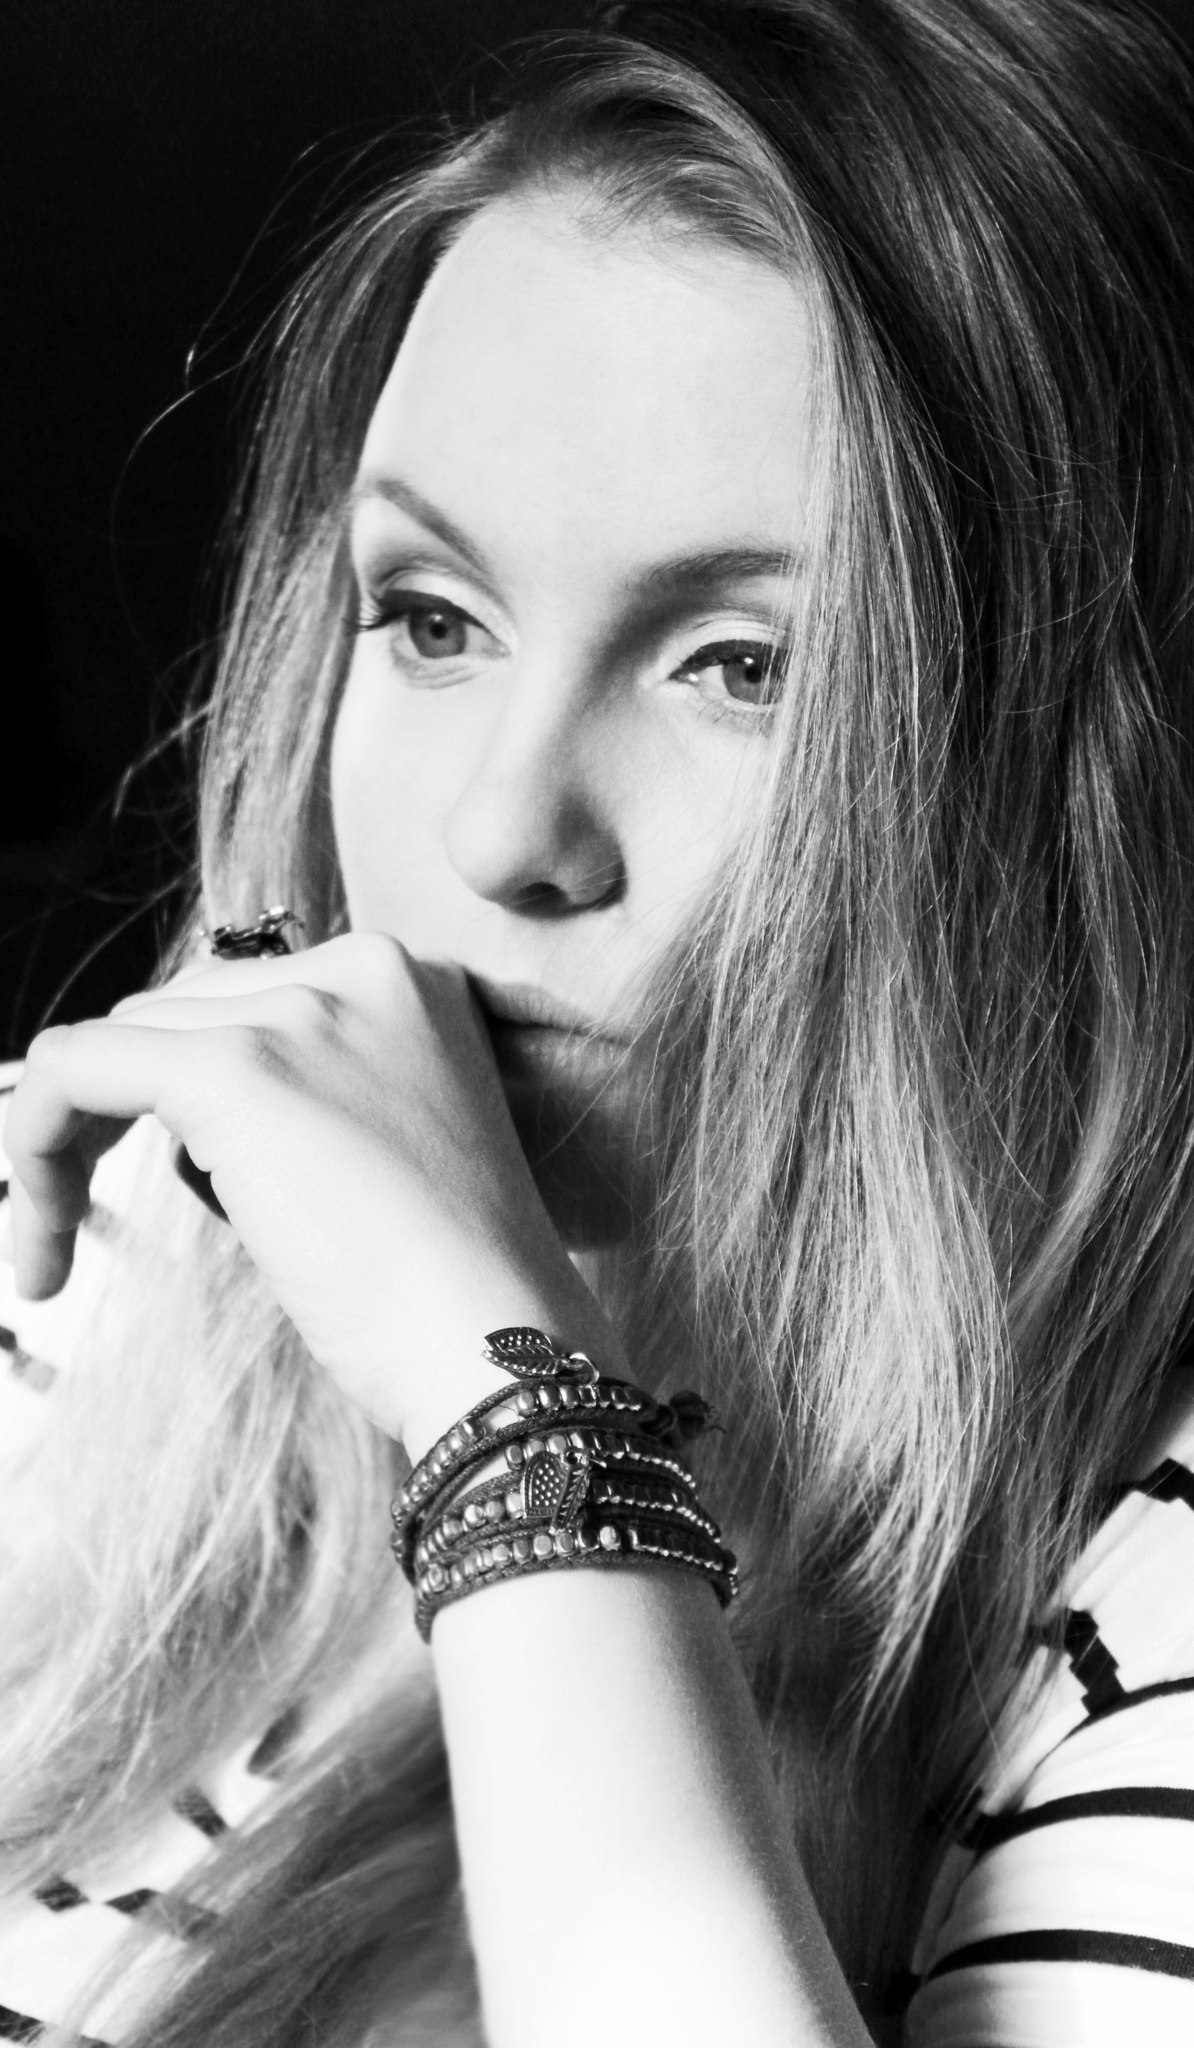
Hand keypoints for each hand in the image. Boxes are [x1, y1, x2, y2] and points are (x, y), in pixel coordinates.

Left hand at [3, 933, 621, 1452]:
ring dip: (70, 1145)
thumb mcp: (391, 1149)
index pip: (241, 1001)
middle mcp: (357, 969)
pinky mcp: (235, 1069)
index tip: (158, 1177)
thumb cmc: (454, 1289)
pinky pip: (73, 1069)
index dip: (177, 1088)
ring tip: (60, 1254)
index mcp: (407, 980)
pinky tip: (42, 1238)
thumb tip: (196, 1113)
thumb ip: (311, 1096)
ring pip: (115, 1043)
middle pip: (174, 1012)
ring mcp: (298, 1013)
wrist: (499, 1344)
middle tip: (78, 1224)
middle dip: (120, 1111)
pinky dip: (32, 1142)